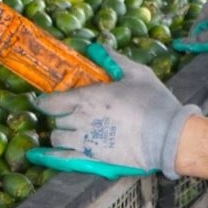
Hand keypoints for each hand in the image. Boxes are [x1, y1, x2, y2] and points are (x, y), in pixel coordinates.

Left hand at [33, 47, 195, 178]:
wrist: (169, 137)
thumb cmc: (154, 102)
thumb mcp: (137, 73)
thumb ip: (113, 60)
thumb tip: (96, 48)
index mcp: (88, 97)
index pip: (52, 101)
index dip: (46, 101)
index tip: (46, 100)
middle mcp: (81, 119)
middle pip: (56, 119)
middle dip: (60, 115)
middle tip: (69, 114)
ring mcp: (85, 141)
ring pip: (57, 138)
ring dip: (60, 133)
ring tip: (69, 131)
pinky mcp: (93, 159)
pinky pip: (62, 159)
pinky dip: (48, 157)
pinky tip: (37, 156)